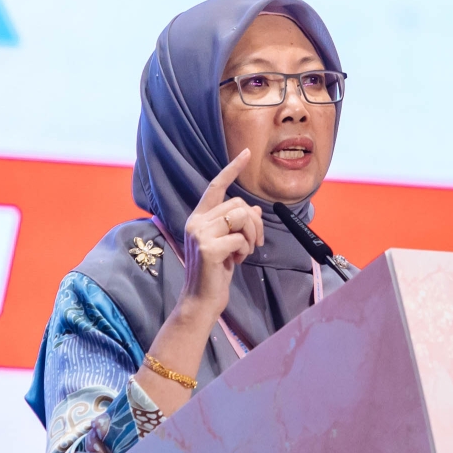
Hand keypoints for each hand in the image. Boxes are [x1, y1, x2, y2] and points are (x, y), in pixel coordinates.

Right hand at [177, 148, 263, 325]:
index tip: (247, 153)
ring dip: (250, 237)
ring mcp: (199, 233)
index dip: (232, 169)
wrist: (202, 300)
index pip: (216, 186)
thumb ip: (238, 224)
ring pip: (241, 217)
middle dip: (254, 223)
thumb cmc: (216, 272)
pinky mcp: (207, 247)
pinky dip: (245, 251)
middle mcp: (196, 221)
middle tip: (252, 243)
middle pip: (238, 204)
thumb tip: (256, 209)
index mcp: (199, 217)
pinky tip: (235, 262)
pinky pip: (240, 239)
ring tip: (241, 253)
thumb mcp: (230, 244)